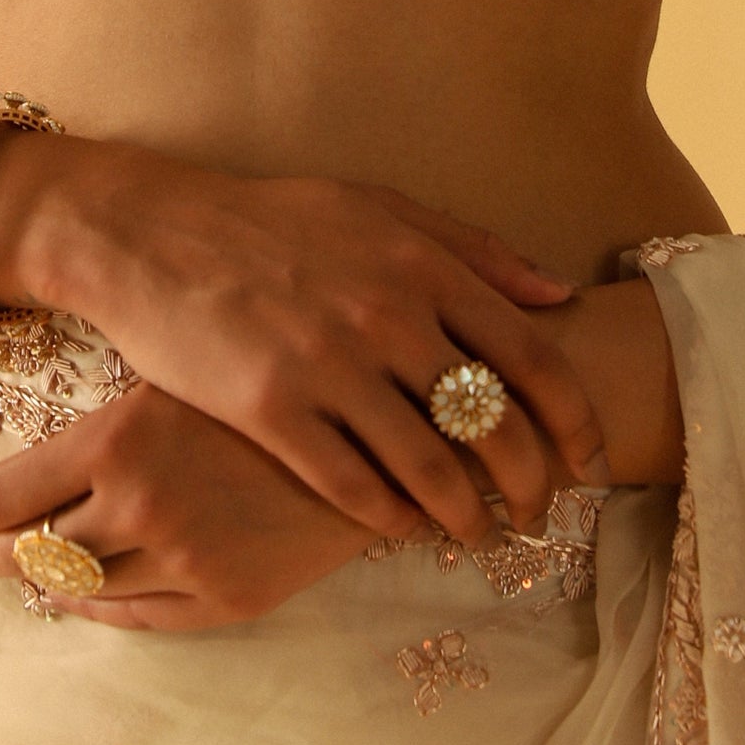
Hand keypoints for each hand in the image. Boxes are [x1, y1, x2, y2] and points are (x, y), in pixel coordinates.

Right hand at [0, 133, 607, 546]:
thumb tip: (560, 296)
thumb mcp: (380, 208)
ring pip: (429, 470)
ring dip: (465, 517)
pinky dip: (390, 519)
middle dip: (530, 484)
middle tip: (537, 514)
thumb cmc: (273, 221)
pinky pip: (353, 487)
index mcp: (422, 266)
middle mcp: (386, 316)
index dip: (575, 423)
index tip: (590, 461)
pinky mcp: (271, 411)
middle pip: (493, 426)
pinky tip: (402, 529)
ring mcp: (328, 366)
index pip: (533, 360)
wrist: (154, 236)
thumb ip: (475, 251)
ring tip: (477, 536)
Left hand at [0, 381, 382, 630]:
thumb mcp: (179, 374)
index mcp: (121, 439)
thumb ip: (110, 415)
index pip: (6, 495)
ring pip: (80, 585)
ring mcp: (184, 560)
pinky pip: (137, 616)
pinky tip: (80, 594)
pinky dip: (97, 605)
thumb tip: (34, 450)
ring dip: (36, 581)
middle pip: (31, 551)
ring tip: (12, 572)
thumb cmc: (274, 375)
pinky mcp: (225, 599)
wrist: (388, 425)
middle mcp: (142, 506)